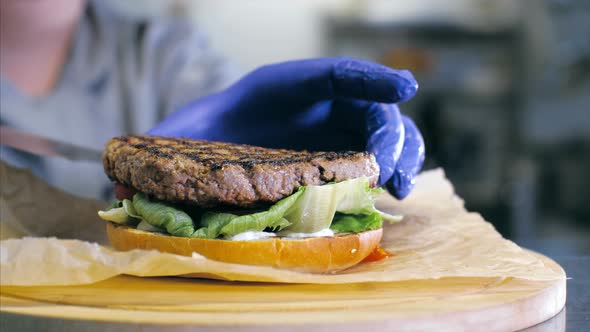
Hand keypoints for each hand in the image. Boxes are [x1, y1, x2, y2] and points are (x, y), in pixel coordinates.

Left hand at [149, 58, 424, 198]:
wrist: (221, 142)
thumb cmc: (206, 133)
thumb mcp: (182, 135)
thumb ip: (161, 152)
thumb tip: (122, 192)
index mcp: (285, 86)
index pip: (335, 74)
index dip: (370, 77)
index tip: (404, 86)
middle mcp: (319, 106)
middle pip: (370, 108)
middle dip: (388, 132)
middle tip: (386, 163)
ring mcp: (335, 130)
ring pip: (385, 134)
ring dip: (402, 156)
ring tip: (399, 186)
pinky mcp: (343, 157)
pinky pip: (378, 160)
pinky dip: (393, 172)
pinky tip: (393, 194)